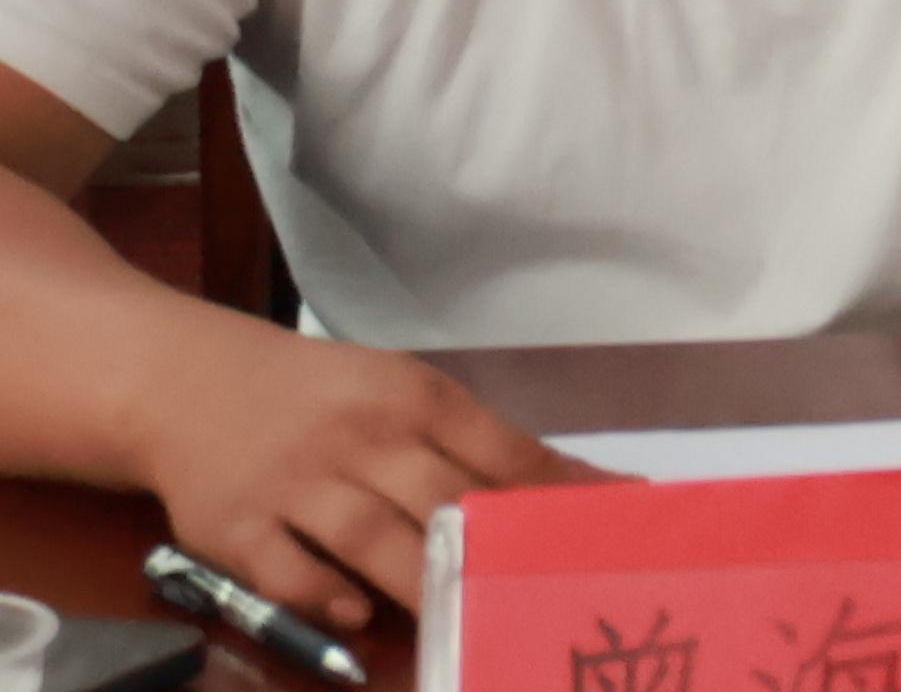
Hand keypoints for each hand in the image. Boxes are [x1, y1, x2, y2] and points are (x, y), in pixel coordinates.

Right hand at [131, 323, 580, 631]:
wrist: (188, 382)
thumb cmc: (320, 395)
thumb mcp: (398, 394)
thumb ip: (473, 442)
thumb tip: (573, 485)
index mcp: (412, 397)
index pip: (499, 451)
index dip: (555, 493)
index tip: (609, 526)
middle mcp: (357, 436)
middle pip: (439, 497)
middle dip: (492, 547)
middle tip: (539, 592)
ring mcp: (292, 481)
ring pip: (367, 535)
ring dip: (416, 581)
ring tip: (460, 621)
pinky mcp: (231, 525)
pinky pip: (280, 570)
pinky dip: (320, 596)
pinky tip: (355, 620)